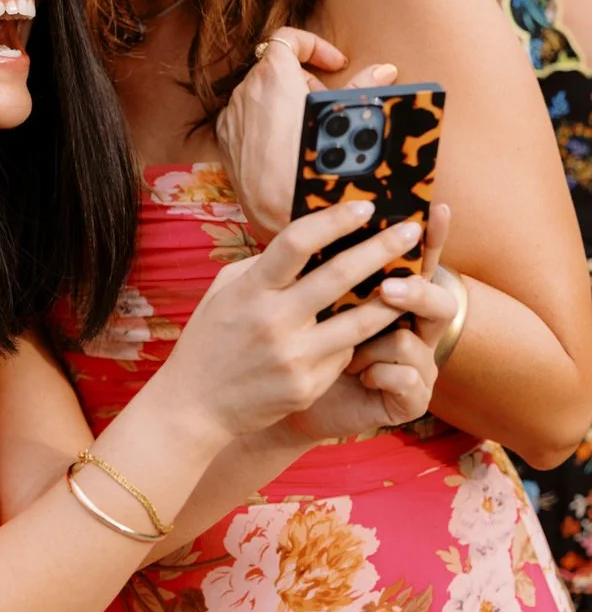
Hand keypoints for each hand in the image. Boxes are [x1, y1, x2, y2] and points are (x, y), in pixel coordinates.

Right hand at [161, 199, 426, 448]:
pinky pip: (344, 354)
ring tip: (417, 278)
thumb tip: (307, 241)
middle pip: (339, 276)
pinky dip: (356, 338)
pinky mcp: (308, 385)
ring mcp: (293, 356)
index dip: (334, 220)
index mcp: (251, 290)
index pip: (296, 243)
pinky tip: (371, 326)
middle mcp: (274, 321)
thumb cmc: (211, 338)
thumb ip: (264, 267)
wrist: (195, 405)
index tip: (365, 206)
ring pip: (360, 321)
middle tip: (412, 229)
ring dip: (392, 297)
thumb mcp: (226, 291)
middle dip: (381, 248)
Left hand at [215, 27, 397, 240]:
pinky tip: (287, 145)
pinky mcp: (226, 141)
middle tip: (328, 103)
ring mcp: (232, 117)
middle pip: (276, 68)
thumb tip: (383, 69)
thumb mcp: (343, 122)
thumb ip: (361, 89)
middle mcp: (246, 92)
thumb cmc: (314, 167)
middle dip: (305, 79)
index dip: (315, 45)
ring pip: (260, 93)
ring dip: (286, 100)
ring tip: (310, 127)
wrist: (281, 216)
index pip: (288, 38)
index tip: (336, 65)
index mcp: (272, 76)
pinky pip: (247, 117)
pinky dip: (267, 121)